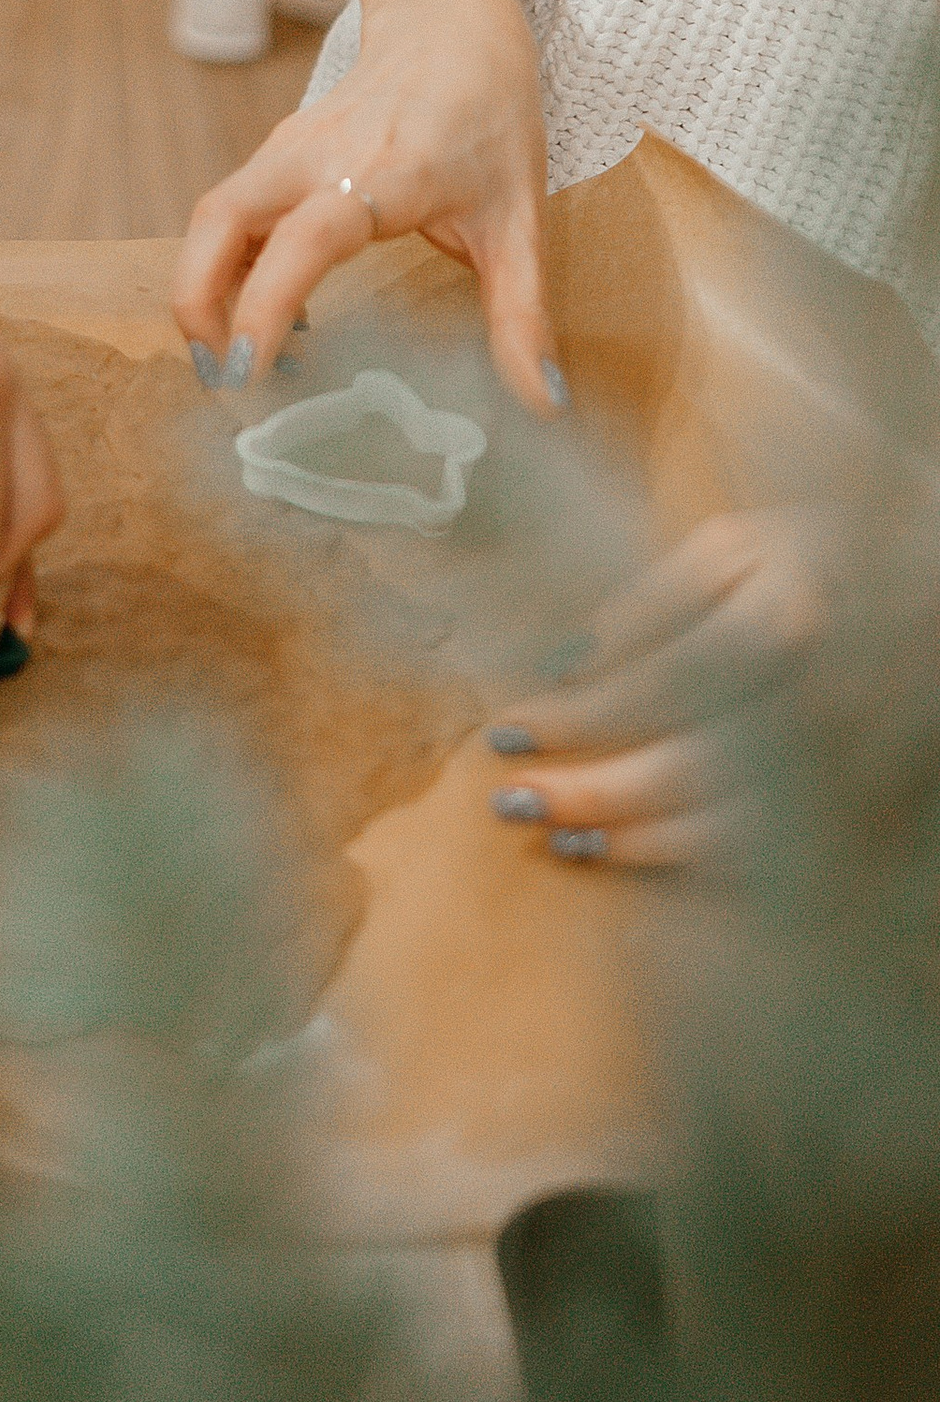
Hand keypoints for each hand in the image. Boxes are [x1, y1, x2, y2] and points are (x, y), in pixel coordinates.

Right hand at [173, 0, 560, 410]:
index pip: (304, 238)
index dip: (267, 303)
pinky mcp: (276, 151)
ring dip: (204, 286)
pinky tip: (263, 309)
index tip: (251, 370)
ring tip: (235, 361)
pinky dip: (224, 263)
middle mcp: (317, 155)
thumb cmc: (490, 114)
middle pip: (219, 221)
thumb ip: (522, 315)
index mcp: (383, 172)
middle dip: (198, 302)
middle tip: (223, 382)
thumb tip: (544, 401)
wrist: (452, 24)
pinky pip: (229, 210)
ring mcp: (287, 148)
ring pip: (212, 217)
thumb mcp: (520, 220)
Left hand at [482, 510, 837, 869]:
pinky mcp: (846, 805)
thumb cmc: (822, 556)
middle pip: (682, 767)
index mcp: (786, 621)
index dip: (576, 718)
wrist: (938, 600)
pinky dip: (672, 855)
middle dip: (584, 789)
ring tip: (545, 826)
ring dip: (620, 832)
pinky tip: (612, 846)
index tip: (508, 730)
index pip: (659, 688)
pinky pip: (751, 851)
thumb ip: (652, 599)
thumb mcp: (738, 546)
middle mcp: (816, 704)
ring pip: (717, 823)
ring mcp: (838, 766)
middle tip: (505, 798)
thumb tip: (568, 665)